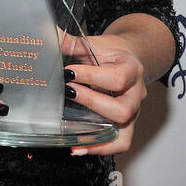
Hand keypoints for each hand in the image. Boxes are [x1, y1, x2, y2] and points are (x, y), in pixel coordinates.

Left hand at [61, 32, 147, 155]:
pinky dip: (101, 148)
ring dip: (95, 130)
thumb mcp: (95, 43)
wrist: (129, 57)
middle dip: (92, 103)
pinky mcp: (126, 124)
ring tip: (72, 129)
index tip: (69, 72)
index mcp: (132, 69)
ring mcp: (133, 111)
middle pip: (122, 109)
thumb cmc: (112, 52)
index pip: (117, 78)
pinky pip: (120, 143)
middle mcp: (137, 94)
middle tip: (69, 93)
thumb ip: (72, 43)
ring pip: (123, 131)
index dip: (91, 76)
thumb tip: (49, 37)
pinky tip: (78, 147)